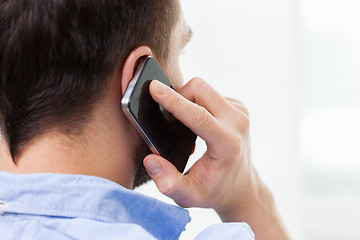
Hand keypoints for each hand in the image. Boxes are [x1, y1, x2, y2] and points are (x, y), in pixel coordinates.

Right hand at [144, 78, 289, 238]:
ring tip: (183, 125)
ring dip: (186, 99)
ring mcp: (240, 112)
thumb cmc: (214, 191)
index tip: (154, 88)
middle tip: (168, 118)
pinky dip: (196, 102)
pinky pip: (210, 93)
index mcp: (228, 144)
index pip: (198, 116)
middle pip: (199, 90)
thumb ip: (168, 182)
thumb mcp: (189, 196)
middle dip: (177, 96)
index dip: (174, 101)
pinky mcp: (238, 106)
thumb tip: (151, 160)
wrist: (241, 187)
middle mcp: (237, 123)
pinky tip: (196, 122)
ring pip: (203, 89)